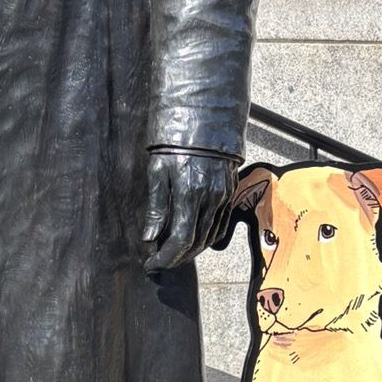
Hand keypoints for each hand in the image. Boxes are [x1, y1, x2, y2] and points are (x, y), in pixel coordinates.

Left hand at [141, 150, 237, 272]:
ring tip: (173, 253)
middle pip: (197, 242)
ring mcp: (223, 195)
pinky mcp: (230, 191)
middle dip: (177, 258)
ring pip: (210, 236)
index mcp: (189, 193)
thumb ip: (156, 207)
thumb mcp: (157, 171)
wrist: (204, 118)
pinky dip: (207, 237)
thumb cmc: (175, 142)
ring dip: (192, 250)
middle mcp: (210, 198)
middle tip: (159, 262)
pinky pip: (220, 224)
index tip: (151, 264)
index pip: (180, 239)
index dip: (166, 257)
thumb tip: (150, 237)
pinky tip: (193, 238)